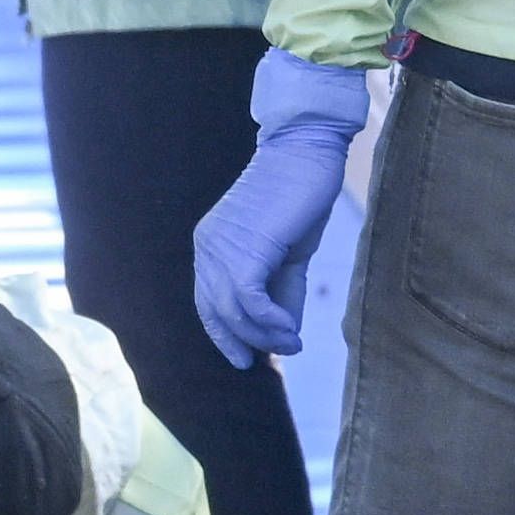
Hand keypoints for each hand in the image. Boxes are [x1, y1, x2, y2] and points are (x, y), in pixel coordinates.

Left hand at [191, 51, 369, 367]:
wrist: (307, 154)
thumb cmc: (298, 199)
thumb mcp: (287, 255)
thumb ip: (280, 293)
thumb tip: (283, 336)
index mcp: (209, 247)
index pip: (207, 303)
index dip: (225, 335)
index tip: (246, 360)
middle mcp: (206, 248)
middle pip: (216, 312)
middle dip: (246, 341)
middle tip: (279, 355)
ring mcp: (221, 248)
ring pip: (233, 311)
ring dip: (265, 335)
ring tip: (292, 343)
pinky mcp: (246, 249)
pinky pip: (249, 301)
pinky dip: (270, 322)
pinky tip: (290, 331)